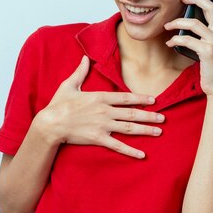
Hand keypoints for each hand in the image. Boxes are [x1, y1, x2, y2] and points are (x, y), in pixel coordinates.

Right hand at [36, 55, 164, 158]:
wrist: (50, 124)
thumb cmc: (58, 104)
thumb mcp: (69, 85)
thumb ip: (80, 72)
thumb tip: (84, 58)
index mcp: (99, 97)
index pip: (125, 97)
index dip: (141, 98)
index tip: (153, 100)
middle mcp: (104, 111)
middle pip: (132, 113)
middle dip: (149, 115)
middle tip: (163, 118)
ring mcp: (103, 125)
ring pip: (129, 128)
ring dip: (145, 129)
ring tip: (159, 131)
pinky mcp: (98, 138)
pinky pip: (118, 146)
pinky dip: (131, 150)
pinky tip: (142, 154)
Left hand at [164, 0, 212, 97]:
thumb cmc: (212, 69)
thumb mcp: (209, 50)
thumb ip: (202, 37)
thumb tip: (187, 27)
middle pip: (209, 8)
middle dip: (195, 0)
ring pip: (193, 23)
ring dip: (177, 22)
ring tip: (167, 25)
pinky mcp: (207, 51)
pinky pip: (188, 39)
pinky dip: (176, 39)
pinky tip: (170, 42)